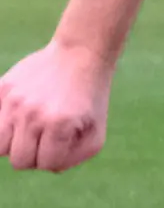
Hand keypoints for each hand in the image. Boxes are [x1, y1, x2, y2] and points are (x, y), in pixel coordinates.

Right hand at [0, 41, 112, 171]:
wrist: (81, 54)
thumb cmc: (90, 97)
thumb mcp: (96, 130)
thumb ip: (74, 158)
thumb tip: (49, 167)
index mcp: (59, 124)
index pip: (45, 164)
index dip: (56, 156)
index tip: (66, 138)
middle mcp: (32, 114)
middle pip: (18, 160)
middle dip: (35, 154)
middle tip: (47, 135)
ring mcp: (13, 101)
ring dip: (15, 143)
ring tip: (30, 128)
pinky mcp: (1, 89)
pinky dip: (2, 124)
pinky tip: (17, 114)